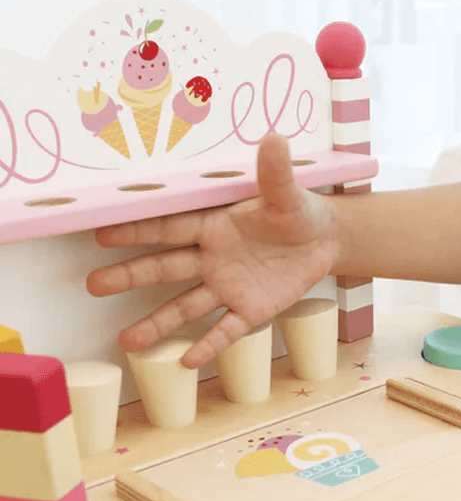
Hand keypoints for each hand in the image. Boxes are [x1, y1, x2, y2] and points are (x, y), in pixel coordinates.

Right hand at [86, 134, 337, 368]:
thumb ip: (275, 172)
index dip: (138, 231)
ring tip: (128, 342)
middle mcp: (213, 258)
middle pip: (165, 268)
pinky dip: (209, 344)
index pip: (170, 229)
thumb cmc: (298, 212)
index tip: (102, 232)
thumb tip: (275, 138)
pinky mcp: (251, 310)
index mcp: (214, 226)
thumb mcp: (288, 194)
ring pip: (186, 306)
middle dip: (130, 276)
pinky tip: (186, 362)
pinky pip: (226, 330)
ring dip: (158, 323)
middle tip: (94, 284)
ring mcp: (229, 287)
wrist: (326, 240)